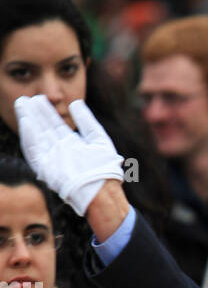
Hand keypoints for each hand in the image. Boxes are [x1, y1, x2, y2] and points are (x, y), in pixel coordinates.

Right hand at [14, 94, 123, 216]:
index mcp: (72, 145)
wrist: (102, 190)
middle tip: (25, 98)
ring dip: (28, 121)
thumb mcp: (98, 139)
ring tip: (22, 105)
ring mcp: (52, 160)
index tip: (39, 98)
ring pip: (36, 137)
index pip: (55, 125)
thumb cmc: (105, 168)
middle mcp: (60, 152)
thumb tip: (75, 102)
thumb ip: (86, 121)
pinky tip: (26, 122)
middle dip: (34, 114)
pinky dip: (29, 137)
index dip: (47, 111)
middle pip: (43, 129)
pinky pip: (33, 151)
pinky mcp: (45, 169)